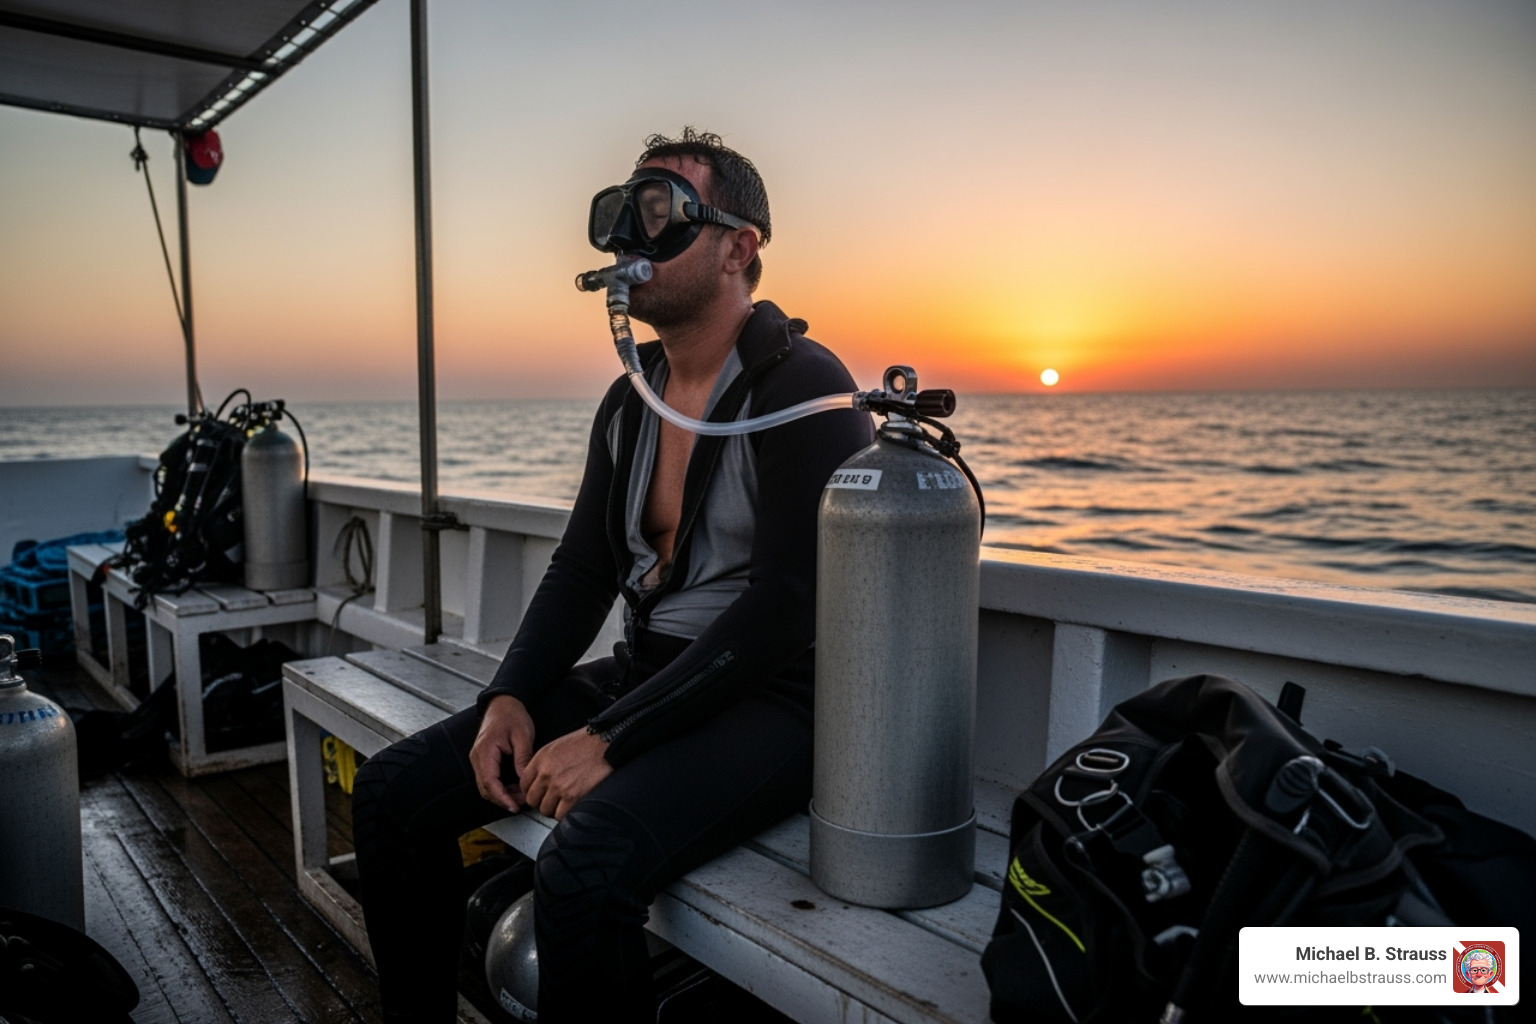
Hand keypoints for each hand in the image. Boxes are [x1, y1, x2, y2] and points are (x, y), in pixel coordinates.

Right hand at [471, 695, 535, 811]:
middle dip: (503, 799)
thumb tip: (525, 780)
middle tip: (522, 803)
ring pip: (486, 786)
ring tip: (521, 796)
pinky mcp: (483, 759)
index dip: (502, 797)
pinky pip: (489, 778)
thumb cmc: (512, 715)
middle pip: (486, 788)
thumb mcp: (523, 736)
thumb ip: (523, 758)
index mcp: (485, 750)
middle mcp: (477, 757)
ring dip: (502, 794)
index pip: (490, 782)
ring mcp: (478, 759)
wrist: (503, 703)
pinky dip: (500, 787)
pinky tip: (515, 787)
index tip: (514, 806)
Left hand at [521, 728, 612, 819]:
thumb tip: (539, 779)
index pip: (524, 784)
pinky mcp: (573, 796)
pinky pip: (560, 815)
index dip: (531, 791)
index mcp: (541, 760)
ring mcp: (559, 786)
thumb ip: (544, 763)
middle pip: (532, 799)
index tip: (538, 793)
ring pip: (545, 810)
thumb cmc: (586, 742)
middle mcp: (546, 774)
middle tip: (551, 800)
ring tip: (564, 803)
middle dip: (541, 801)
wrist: (606, 743)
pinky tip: (572, 805)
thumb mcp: (557, 747)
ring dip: (554, 809)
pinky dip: (565, 813)